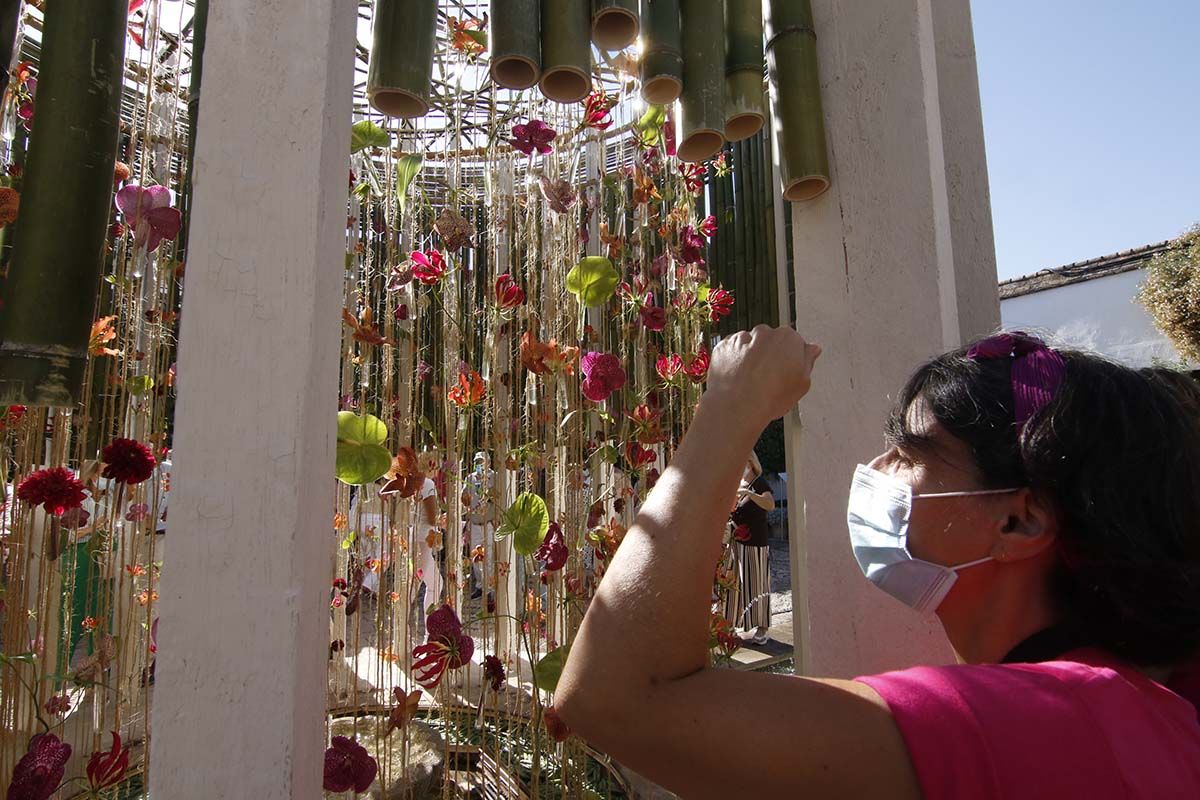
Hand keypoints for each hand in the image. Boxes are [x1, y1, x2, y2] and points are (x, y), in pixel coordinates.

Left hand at [705, 325, 820, 424]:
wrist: (737, 406)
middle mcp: (764, 332)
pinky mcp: (723, 346)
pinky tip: (737, 377)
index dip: (790, 359)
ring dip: (750, 356)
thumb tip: (812, 349)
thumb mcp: (803, 383)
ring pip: (749, 344)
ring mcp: (742, 338)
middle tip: (768, 378)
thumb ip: (808, 360)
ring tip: (750, 381)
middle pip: (770, 340)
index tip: (786, 373)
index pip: (793, 342)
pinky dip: (733, 360)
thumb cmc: (771, 397)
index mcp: (788, 338)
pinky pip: (731, 350)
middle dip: (769, 354)